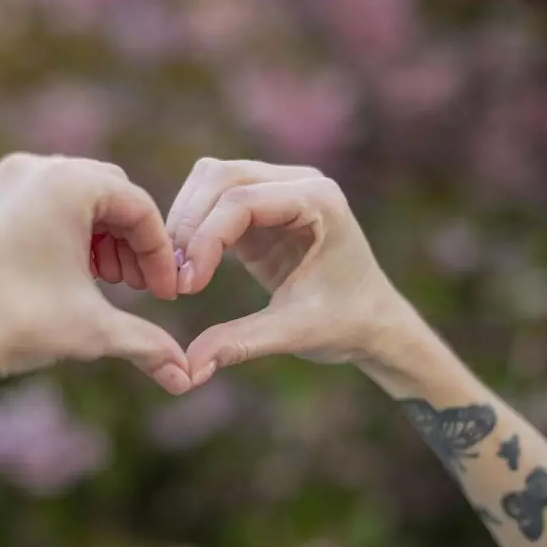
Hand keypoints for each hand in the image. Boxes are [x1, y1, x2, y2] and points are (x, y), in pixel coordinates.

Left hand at [0, 153, 190, 392]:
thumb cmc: (16, 320)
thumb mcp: (93, 330)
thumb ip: (147, 343)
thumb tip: (185, 377)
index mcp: (70, 183)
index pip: (139, 208)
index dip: (161, 254)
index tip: (166, 294)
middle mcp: (38, 169)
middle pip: (112, 195)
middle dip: (133, 242)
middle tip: (140, 286)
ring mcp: (8, 181)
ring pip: (78, 199)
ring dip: (103, 238)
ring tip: (110, 282)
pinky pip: (46, 204)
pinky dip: (70, 234)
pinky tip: (74, 275)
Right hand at [167, 159, 397, 384]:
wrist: (372, 322)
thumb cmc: (346, 323)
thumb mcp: (294, 332)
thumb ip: (241, 343)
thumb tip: (189, 369)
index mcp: (320, 200)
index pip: (242, 201)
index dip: (205, 240)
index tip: (187, 287)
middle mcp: (300, 182)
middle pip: (220, 177)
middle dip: (189, 225)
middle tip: (174, 279)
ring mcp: (280, 188)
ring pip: (211, 181)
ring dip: (186, 223)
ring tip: (178, 274)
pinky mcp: (262, 207)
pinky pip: (213, 200)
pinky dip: (194, 229)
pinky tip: (189, 269)